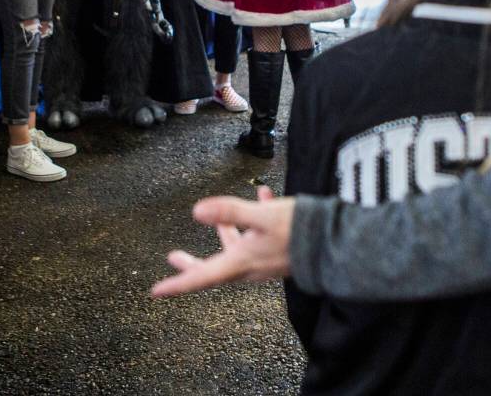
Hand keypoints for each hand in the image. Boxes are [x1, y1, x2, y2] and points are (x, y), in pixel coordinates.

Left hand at [150, 186, 294, 297]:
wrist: (334, 243)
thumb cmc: (298, 230)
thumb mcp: (262, 216)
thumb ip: (230, 211)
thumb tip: (196, 211)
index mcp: (241, 262)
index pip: (201, 277)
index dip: (177, 284)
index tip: (156, 291)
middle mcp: (250, 267)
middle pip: (214, 268)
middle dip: (193, 263)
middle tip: (174, 258)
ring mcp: (265, 261)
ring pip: (236, 251)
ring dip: (224, 235)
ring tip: (217, 222)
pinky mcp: (278, 253)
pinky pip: (258, 239)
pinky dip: (253, 223)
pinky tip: (262, 198)